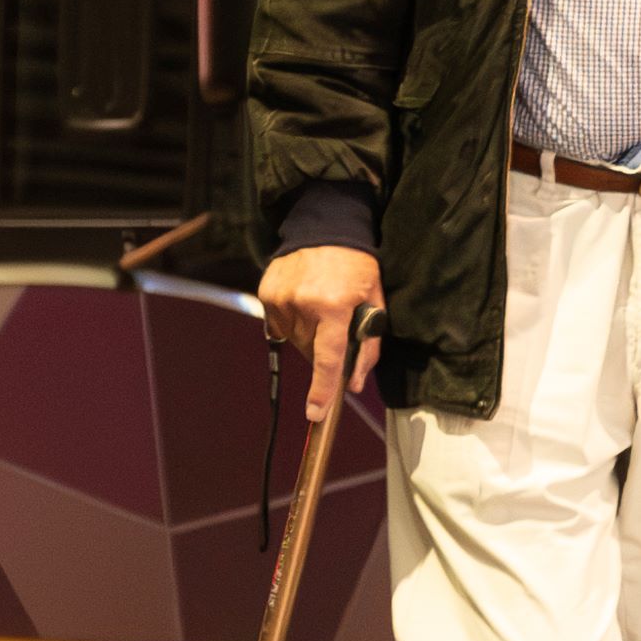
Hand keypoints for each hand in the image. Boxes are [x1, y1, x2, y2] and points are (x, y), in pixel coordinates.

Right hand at [258, 244, 381, 426]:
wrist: (325, 227)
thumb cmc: (356, 266)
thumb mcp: (374, 302)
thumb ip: (367, 347)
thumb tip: (354, 385)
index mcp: (334, 306)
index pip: (328, 358)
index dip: (322, 389)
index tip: (316, 413)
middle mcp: (303, 303)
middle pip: (311, 352)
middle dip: (324, 350)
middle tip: (335, 326)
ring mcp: (281, 298)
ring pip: (294, 340)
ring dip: (308, 336)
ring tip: (320, 308)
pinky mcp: (266, 293)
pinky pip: (279, 325)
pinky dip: (292, 322)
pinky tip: (303, 302)